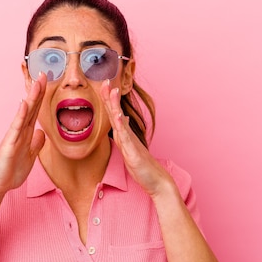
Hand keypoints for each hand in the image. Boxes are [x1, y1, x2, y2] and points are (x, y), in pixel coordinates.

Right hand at [0, 73, 46, 195]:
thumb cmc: (10, 171)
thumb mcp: (30, 157)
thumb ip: (35, 144)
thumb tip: (42, 132)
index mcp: (24, 134)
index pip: (35, 112)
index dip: (41, 97)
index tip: (47, 82)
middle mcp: (19, 131)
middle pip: (31, 108)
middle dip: (38, 91)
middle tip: (44, 73)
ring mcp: (13, 136)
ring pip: (24, 113)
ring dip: (31, 98)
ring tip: (37, 82)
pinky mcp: (9, 144)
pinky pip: (16, 128)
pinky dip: (21, 115)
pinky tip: (24, 103)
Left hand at [101, 80, 174, 197]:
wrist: (157, 181)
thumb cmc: (143, 167)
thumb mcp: (129, 148)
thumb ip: (124, 135)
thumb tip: (121, 119)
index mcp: (124, 136)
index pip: (114, 115)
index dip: (109, 101)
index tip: (104, 86)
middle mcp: (127, 136)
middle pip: (116, 113)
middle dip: (110, 97)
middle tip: (106, 80)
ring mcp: (131, 143)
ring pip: (120, 121)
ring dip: (116, 105)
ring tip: (113, 91)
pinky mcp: (133, 152)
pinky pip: (126, 137)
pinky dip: (121, 125)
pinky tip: (119, 115)